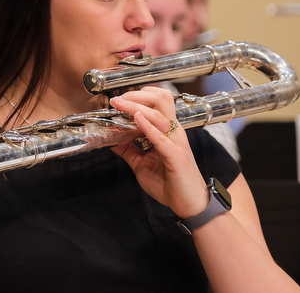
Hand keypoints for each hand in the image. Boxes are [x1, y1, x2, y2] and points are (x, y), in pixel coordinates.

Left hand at [109, 87, 208, 218]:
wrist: (189, 204)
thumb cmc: (169, 183)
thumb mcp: (141, 164)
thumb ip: (128, 150)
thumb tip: (110, 140)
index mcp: (167, 130)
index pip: (157, 101)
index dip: (138, 94)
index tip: (118, 96)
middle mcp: (174, 132)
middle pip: (161, 99)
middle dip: (137, 94)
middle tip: (117, 98)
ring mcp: (176, 142)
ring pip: (160, 114)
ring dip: (137, 106)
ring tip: (119, 104)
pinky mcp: (176, 157)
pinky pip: (162, 138)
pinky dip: (148, 126)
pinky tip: (137, 119)